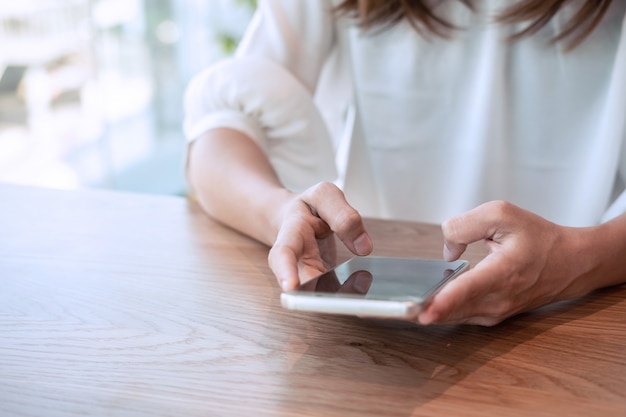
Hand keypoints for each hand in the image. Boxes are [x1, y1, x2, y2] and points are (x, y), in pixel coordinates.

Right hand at [268, 182, 372, 290]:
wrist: (293, 217)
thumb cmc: (308, 208)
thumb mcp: (325, 195)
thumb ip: (344, 215)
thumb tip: (363, 246)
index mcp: (292, 231)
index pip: (284, 251)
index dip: (285, 269)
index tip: (291, 286)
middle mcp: (296, 258)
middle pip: (298, 282)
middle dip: (313, 294)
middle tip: (332, 301)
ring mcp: (307, 274)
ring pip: (317, 292)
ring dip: (336, 297)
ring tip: (356, 294)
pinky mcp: (320, 282)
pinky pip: (331, 293)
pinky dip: (345, 295)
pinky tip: (359, 293)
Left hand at [417, 201, 593, 325]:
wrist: (570, 263)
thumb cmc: (538, 238)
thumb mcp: (502, 214)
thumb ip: (466, 225)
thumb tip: (446, 250)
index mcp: (503, 272)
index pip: (469, 290)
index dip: (444, 302)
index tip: (423, 312)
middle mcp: (498, 299)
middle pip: (454, 309)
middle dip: (424, 309)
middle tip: (395, 309)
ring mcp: (495, 312)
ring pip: (454, 316)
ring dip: (431, 311)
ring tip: (404, 305)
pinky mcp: (492, 317)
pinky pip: (461, 316)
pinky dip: (444, 311)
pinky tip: (428, 302)